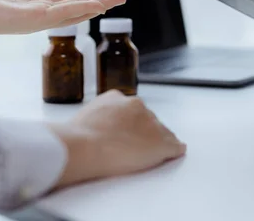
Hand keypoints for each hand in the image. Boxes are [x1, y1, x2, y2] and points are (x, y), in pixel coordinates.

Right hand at [50, 90, 185, 187]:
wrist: (84, 146)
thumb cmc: (77, 136)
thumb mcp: (86, 115)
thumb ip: (98, 116)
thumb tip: (97, 126)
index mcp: (119, 98)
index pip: (133, 110)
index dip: (131, 124)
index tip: (127, 133)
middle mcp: (138, 107)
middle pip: (149, 120)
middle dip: (143, 132)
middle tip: (131, 147)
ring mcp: (151, 125)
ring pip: (163, 132)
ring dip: (156, 142)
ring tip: (144, 155)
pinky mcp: (161, 143)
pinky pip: (176, 146)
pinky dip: (174, 151)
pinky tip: (174, 154)